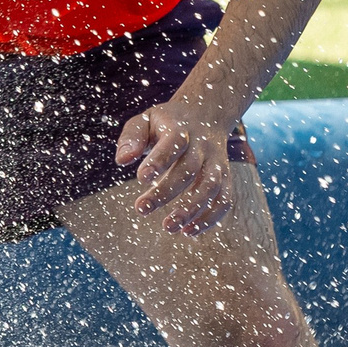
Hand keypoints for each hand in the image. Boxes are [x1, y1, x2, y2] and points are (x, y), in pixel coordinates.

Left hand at [115, 105, 234, 234]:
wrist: (207, 114)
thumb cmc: (167, 122)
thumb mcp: (146, 120)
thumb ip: (132, 138)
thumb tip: (122, 161)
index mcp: (181, 128)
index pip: (174, 143)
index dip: (159, 161)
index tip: (141, 178)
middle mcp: (203, 146)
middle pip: (190, 169)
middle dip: (166, 191)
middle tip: (141, 209)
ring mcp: (216, 163)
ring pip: (210, 187)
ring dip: (191, 210)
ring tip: (168, 227)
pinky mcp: (225, 178)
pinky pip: (224, 200)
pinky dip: (210, 218)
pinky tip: (188, 231)